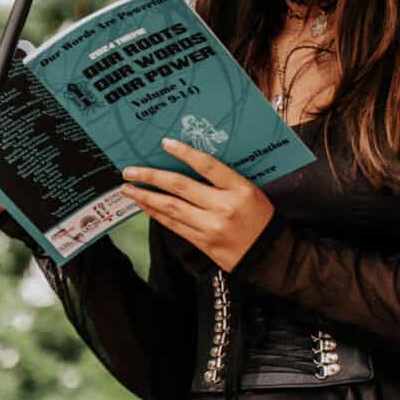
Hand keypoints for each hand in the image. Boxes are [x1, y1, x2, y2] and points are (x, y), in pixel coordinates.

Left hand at [121, 139, 273, 272]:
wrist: (269, 255)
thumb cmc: (261, 219)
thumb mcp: (251, 192)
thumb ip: (224, 180)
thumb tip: (190, 165)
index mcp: (240, 189)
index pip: (207, 165)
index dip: (184, 152)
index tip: (164, 144)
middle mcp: (224, 207)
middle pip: (180, 186)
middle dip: (151, 176)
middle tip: (130, 170)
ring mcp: (211, 227)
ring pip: (171, 207)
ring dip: (146, 196)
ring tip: (129, 189)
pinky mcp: (203, 243)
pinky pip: (174, 226)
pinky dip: (156, 214)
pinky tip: (145, 206)